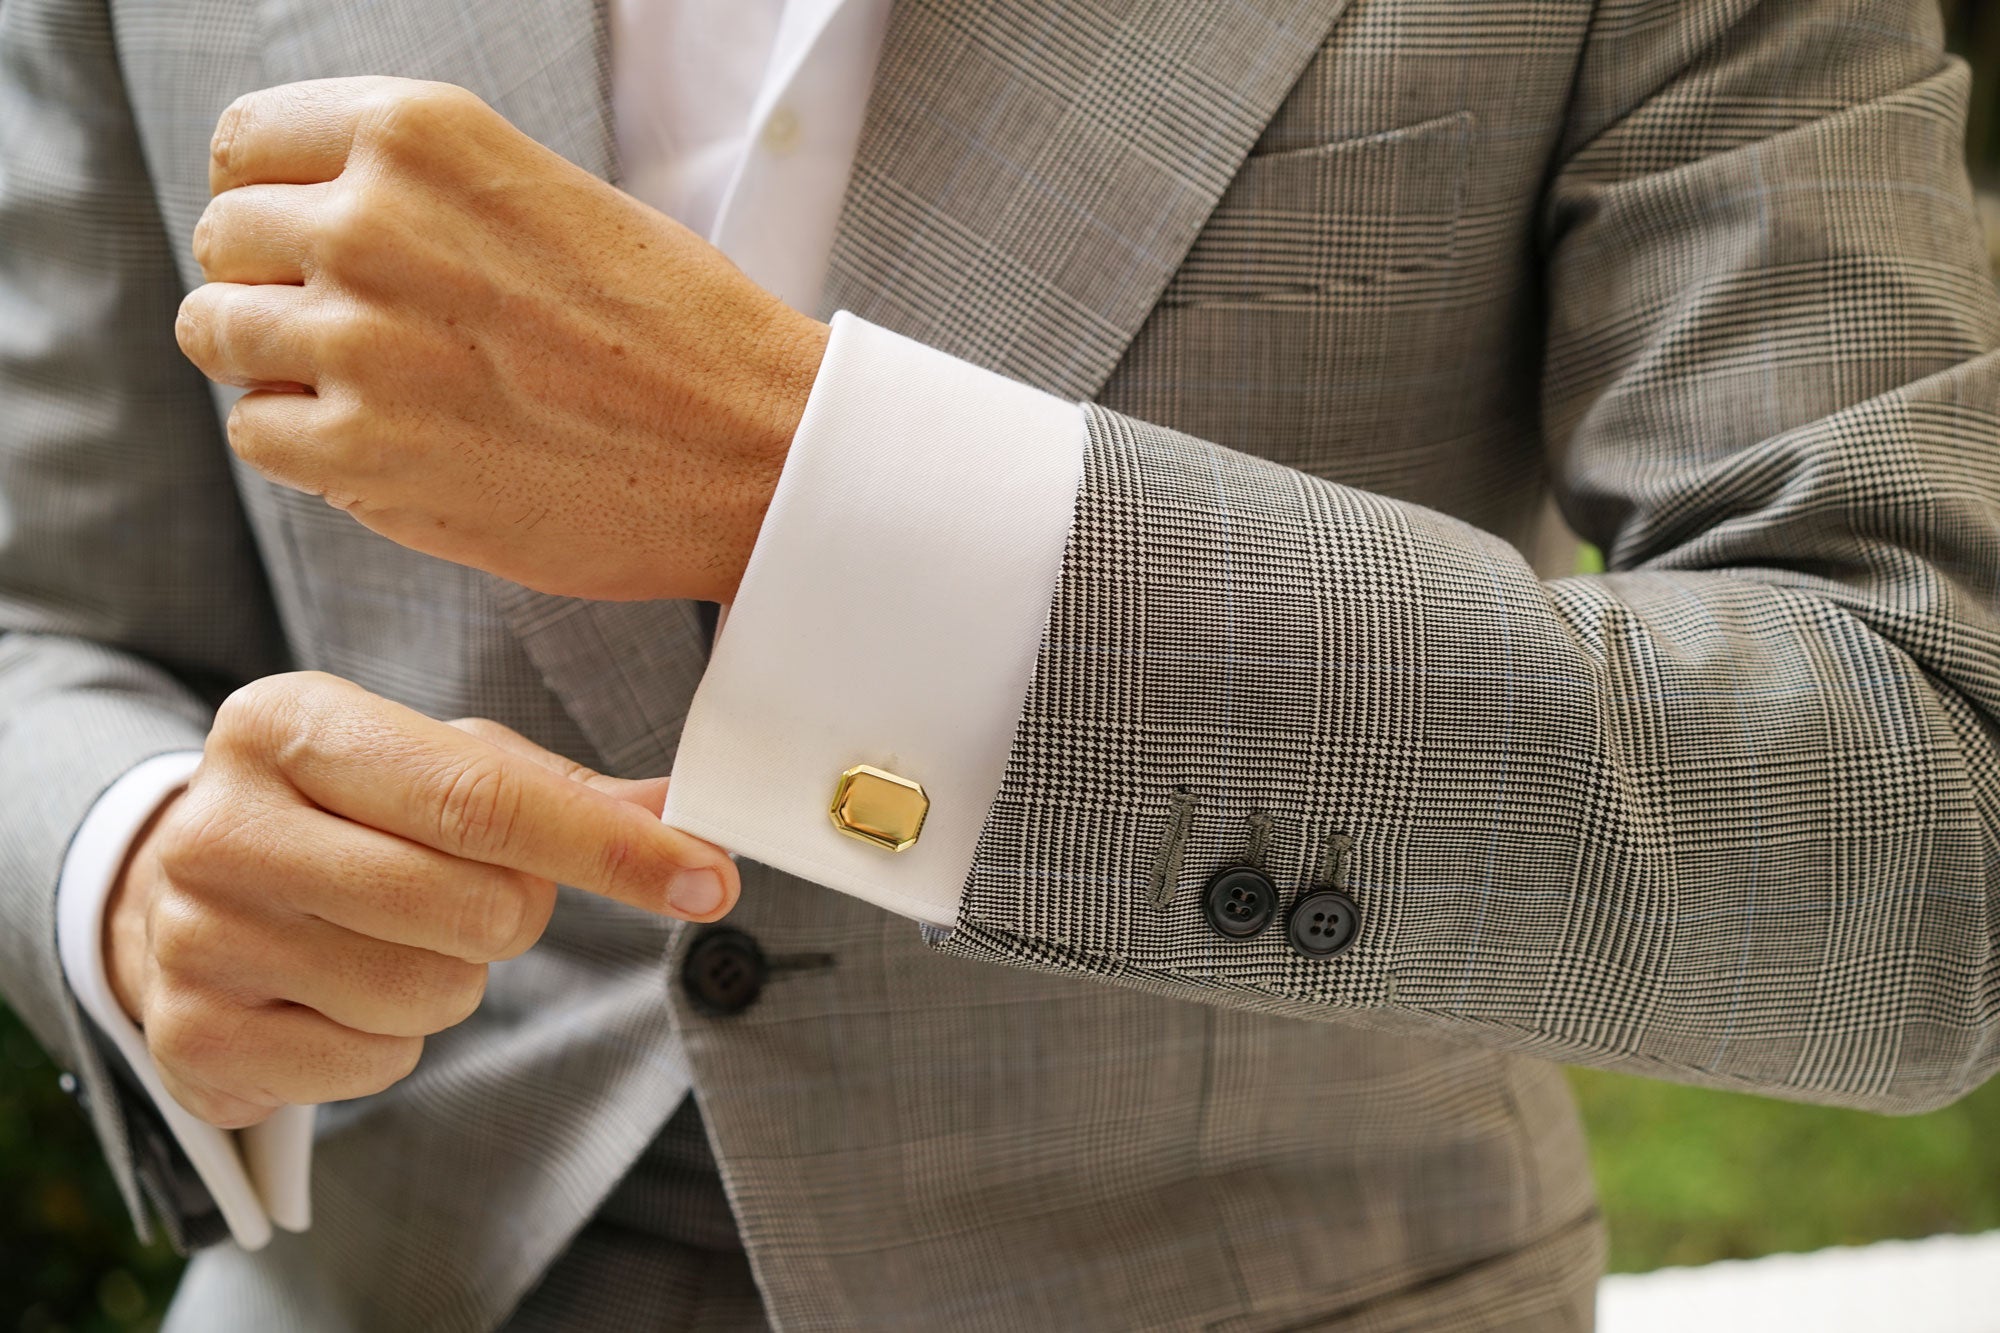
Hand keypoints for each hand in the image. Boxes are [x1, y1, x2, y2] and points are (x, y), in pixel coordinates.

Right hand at [102, 671, 737, 1127]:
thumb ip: (563, 791)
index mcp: (288, 724)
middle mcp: (222, 824)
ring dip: (452, 981)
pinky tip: (338, 994)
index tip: (710, 879)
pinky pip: (375, 1063)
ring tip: (393, 939)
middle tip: (472, 896)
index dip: (609, 848)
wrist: (182, 899)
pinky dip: (390, 1042)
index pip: (479, 796)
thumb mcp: (436, 768)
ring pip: (430, 993)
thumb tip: (689, 809)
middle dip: (512, 915)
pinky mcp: (190, 1039)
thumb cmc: (345, 817)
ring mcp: (194, 936)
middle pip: (470, 905)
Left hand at [175, 77, 830, 603]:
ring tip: (374, 391)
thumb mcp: (545, 193)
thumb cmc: (675, 327)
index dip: (272, 201)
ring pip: (216, 335)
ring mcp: (358, 339)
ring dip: (278, 365)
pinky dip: (306, 446)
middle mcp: (370, 220)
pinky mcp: (362, 452)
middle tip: (361, 333)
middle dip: (274, 286)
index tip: (312, 245)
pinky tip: (392, 445)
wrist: (754, 448)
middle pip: (223, 240)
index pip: (245, 145)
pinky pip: (256, 433)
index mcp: (419, 134)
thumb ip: (420, 193)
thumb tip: (308, 225)